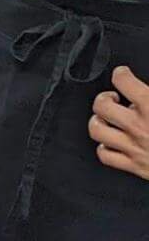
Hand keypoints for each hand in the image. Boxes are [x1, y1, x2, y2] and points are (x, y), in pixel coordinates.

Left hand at [91, 65, 148, 179]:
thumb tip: (147, 89)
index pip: (123, 81)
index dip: (121, 74)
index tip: (123, 74)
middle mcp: (139, 126)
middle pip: (102, 106)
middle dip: (104, 98)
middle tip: (112, 98)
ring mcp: (134, 147)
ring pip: (97, 130)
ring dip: (99, 121)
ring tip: (107, 118)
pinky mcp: (135, 166)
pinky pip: (105, 156)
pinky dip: (104, 147)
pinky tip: (112, 142)